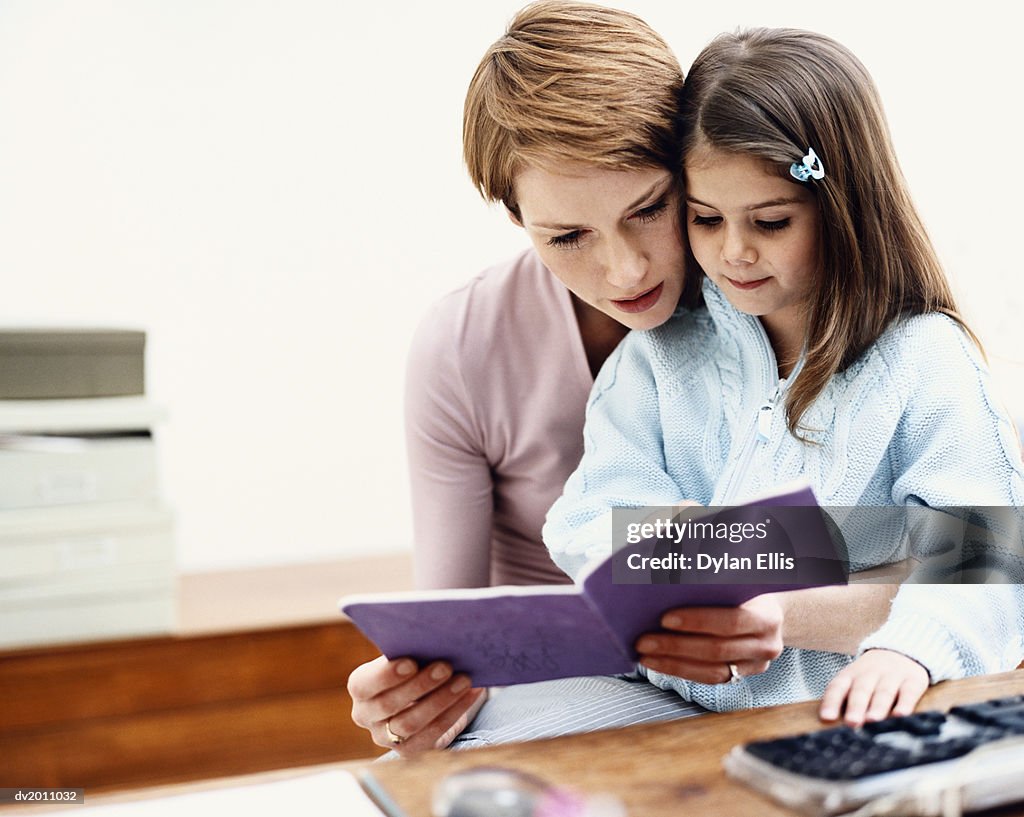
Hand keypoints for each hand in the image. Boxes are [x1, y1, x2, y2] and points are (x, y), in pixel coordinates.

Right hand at [347, 655, 486, 755]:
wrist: (421, 697)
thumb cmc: (412, 667)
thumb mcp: (405, 657)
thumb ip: (410, 650)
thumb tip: (435, 639)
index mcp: (360, 687)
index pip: (364, 685)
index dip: (385, 675)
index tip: (411, 662)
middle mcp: (366, 716)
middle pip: (389, 705)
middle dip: (420, 685)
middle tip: (446, 667)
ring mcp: (386, 737)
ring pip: (411, 723)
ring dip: (441, 700)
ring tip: (464, 680)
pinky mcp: (409, 750)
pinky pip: (432, 734)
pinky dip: (454, 712)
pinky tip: (471, 694)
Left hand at [635, 595, 783, 683]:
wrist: (772, 614)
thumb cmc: (745, 591)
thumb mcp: (739, 583)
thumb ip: (713, 584)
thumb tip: (667, 581)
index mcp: (767, 616)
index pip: (731, 621)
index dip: (698, 621)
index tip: (664, 618)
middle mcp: (766, 645)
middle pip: (717, 649)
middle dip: (676, 646)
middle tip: (643, 640)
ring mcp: (756, 665)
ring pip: (713, 671)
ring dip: (673, 664)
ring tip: (645, 656)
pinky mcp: (743, 677)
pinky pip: (710, 678)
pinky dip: (682, 671)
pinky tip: (659, 664)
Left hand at [819, 648, 929, 725]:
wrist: (901, 650)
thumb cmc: (872, 674)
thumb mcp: (855, 680)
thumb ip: (846, 701)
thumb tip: (835, 726)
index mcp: (851, 674)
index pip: (837, 687)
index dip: (831, 702)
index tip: (827, 717)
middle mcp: (869, 674)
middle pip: (861, 690)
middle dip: (856, 706)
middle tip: (852, 722)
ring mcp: (892, 676)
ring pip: (883, 692)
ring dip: (878, 706)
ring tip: (873, 720)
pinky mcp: (913, 680)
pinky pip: (908, 692)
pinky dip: (905, 704)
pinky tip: (901, 715)